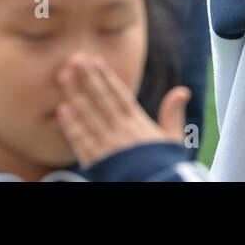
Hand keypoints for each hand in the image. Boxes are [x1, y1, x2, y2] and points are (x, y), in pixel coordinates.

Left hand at [56, 53, 189, 168]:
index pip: (120, 95)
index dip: (107, 77)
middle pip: (101, 100)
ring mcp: (108, 146)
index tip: (95, 60)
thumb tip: (183, 91)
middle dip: (87, 78)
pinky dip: (72, 126)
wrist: (157, 186)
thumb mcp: (173, 139)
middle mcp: (121, 131)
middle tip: (74, 59)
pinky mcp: (97, 162)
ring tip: (63, 76)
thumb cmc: (162, 165)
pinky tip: (62, 111)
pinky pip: (82, 142)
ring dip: (75, 95)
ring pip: (88, 115)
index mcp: (138, 123)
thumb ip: (173, 114)